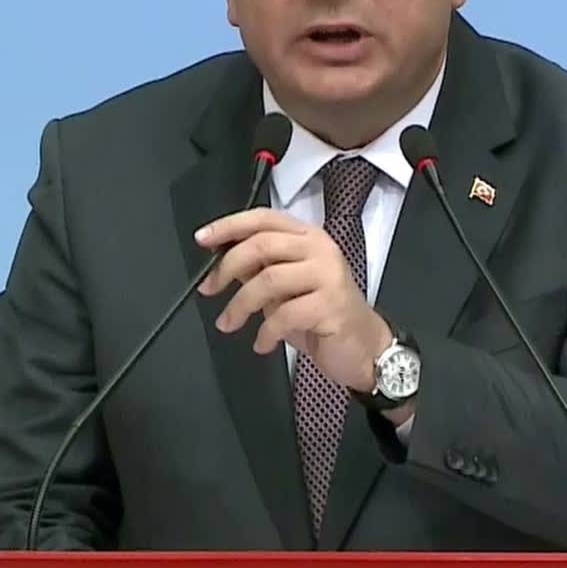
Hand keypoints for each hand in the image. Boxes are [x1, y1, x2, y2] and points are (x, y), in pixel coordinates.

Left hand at [195, 209, 392, 390]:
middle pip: (261, 244)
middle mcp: (320, 249)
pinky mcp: (331, 305)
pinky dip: (265, 332)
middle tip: (210, 289)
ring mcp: (328, 275)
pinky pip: (284, 315)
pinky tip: (262, 343)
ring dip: (239, 305)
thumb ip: (260, 269)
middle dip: (227, 268)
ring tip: (229, 323)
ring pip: (268, 279)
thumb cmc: (323, 316)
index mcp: (308, 237)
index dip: (229, 226)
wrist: (364, 348)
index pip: (264, 218)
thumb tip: (222, 262)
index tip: (202, 239)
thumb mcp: (287, 289)